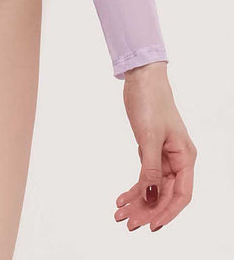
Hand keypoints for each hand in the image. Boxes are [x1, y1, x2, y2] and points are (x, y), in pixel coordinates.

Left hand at [114, 61, 195, 232]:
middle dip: (147, 210)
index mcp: (185, 157)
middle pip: (165, 194)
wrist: (141, 78)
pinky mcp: (151, 151)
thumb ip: (150, 168)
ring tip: (120, 215)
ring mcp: (164, 156)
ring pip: (153, 188)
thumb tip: (150, 196)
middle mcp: (178, 160)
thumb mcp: (149, 136)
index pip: (181, 194)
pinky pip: (144, 176)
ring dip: (138, 202)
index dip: (167, 212)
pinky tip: (121, 199)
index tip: (151, 225)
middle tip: (128, 223)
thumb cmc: (150, 102)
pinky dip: (134, 188)